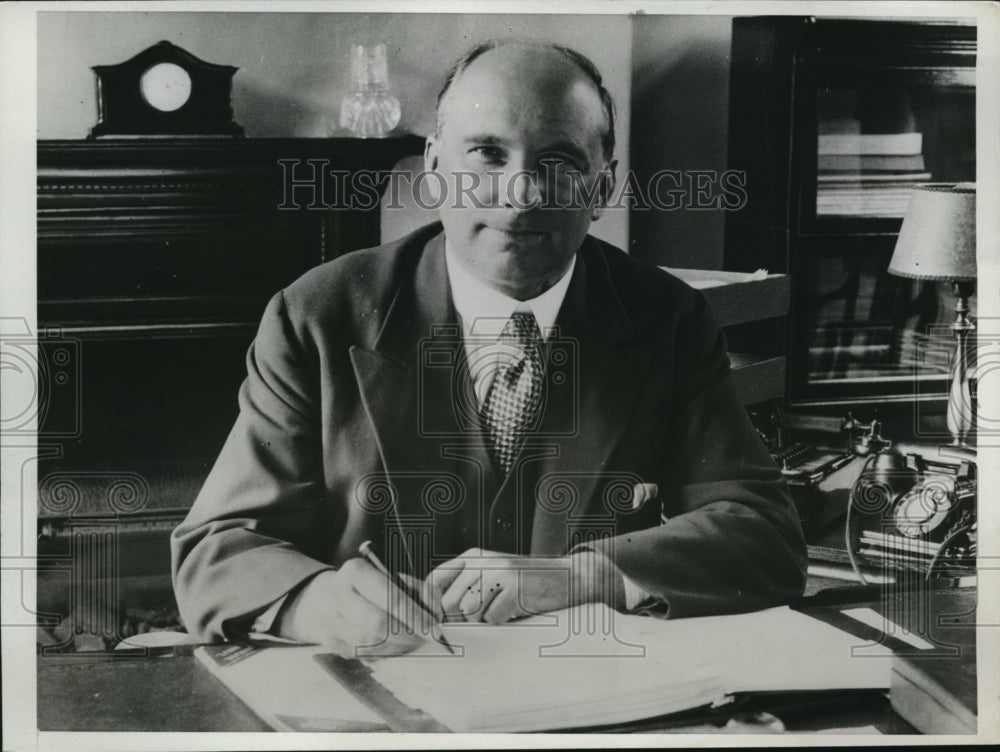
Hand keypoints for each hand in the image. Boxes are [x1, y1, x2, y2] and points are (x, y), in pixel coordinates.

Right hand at [273, 559, 444, 655]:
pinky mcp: (330, 643)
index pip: (391, 597)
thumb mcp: (393, 576)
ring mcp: (331, 622)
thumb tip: (435, 611)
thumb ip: (418, 590)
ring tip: (411, 640)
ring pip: (372, 644)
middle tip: (425, 638)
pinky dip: (384, 654)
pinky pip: (364, 655)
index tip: (435, 629)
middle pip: (378, 625)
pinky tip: (392, 645)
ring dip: (398, 647)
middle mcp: (339, 595)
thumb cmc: (369, 585)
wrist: (326, 597)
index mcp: (356, 571)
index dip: (416, 616)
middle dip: (407, 635)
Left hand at [424, 548, 622, 623]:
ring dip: (485, 621)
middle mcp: (481, 561)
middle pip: (450, 603)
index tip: (437, 621)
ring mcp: (498, 572)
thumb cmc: (527, 585)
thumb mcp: (491, 577)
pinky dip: (503, 622)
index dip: (431, 604)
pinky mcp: (513, 587)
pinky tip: (516, 610)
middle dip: (462, 619)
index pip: (434, 580)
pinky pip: (492, 620)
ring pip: (470, 614)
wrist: (569, 578)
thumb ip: (464, 588)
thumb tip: (432, 613)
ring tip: (504, 609)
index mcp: (472, 556)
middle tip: (484, 616)